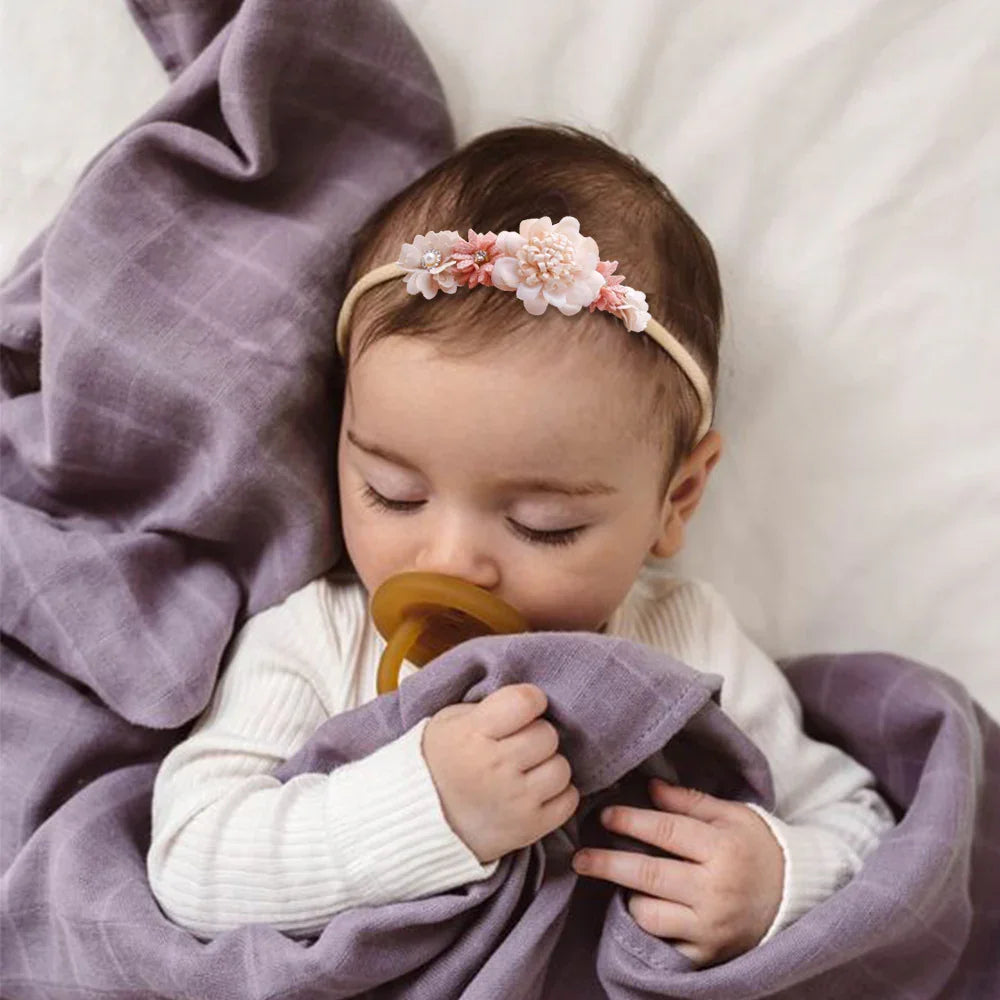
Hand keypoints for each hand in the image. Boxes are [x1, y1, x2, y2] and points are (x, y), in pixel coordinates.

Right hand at [422, 683, 579, 863]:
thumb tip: (532, 700)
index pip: (526, 701)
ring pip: (561, 768)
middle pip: (547, 734)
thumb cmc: (440, 761)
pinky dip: (556, 795)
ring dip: (547, 766)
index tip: (523, 709)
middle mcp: (495, 767)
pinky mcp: (528, 828)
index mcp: (472, 734)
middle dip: (536, 735)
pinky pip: (568, 800)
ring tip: (526, 771)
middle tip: (517, 745)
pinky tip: (534, 791)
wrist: (420, 820)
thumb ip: (490, 707)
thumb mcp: (451, 721)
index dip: (530, 701)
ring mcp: (514, 800)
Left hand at [572, 779, 783, 965]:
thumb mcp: (732, 815)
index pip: (666, 833)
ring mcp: (711, 928)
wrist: (796, 898)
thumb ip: (689, 801)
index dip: (630, 821)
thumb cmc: (758, 848)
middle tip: (579, 857)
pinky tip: (641, 906)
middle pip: (648, 876)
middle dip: (607, 864)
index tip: (604, 815)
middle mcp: (716, 892)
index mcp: (724, 850)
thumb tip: (648, 787)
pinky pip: (662, 940)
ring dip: (629, 895)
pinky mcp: (707, 954)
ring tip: (623, 882)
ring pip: (649, 913)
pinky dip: (648, 923)